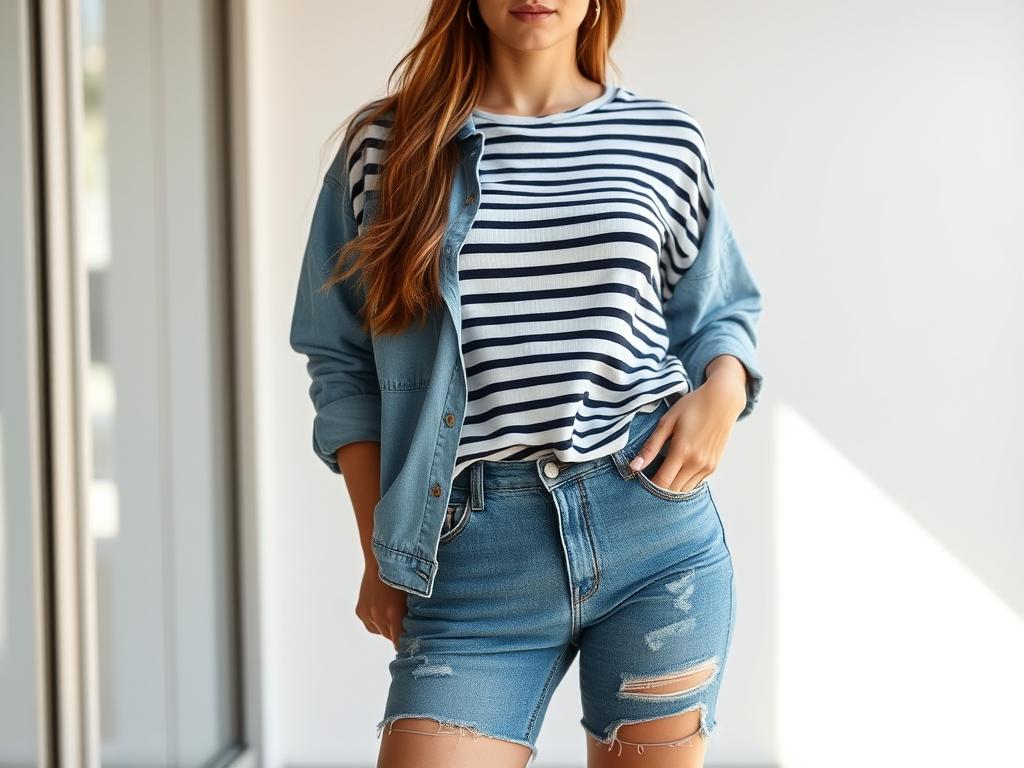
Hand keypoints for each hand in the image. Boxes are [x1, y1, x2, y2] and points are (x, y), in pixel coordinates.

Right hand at [356, 566, 408, 651]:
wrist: (380, 561)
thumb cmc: (402, 576)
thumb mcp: (410, 597)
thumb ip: (412, 615)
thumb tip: (420, 630)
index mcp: (394, 614)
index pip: (399, 641)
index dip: (406, 644)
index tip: (412, 646)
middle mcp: (379, 616)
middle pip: (390, 637)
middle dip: (397, 632)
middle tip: (404, 623)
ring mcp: (368, 614)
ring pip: (380, 631)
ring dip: (386, 626)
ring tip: (392, 611)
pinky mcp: (360, 611)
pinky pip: (370, 625)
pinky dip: (376, 621)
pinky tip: (382, 609)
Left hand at [628, 356, 748, 491]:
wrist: (723, 401)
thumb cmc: (693, 407)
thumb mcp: (667, 422)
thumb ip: (651, 447)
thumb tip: (634, 467)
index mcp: (682, 452)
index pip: (662, 483)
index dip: (648, 487)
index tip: (639, 481)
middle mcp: (697, 463)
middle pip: (673, 491)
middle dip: (658, 489)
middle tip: (649, 477)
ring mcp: (707, 467)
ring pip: (684, 491)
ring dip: (671, 487)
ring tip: (662, 473)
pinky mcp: (714, 466)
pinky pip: (695, 484)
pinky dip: (684, 482)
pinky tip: (677, 470)